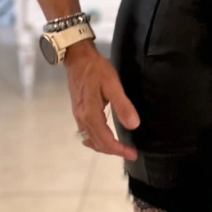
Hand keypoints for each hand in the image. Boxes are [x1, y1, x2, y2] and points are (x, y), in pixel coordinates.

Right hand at [65, 40, 139, 160]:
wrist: (77, 58)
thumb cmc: (96, 69)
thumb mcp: (112, 84)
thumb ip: (122, 105)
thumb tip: (133, 125)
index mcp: (91, 114)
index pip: (105, 140)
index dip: (120, 150)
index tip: (133, 153)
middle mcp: (82, 119)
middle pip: (98, 143)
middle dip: (114, 151)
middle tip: (131, 152)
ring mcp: (78, 116)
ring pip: (91, 140)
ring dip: (105, 147)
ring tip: (120, 148)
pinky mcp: (78, 111)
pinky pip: (87, 133)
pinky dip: (97, 140)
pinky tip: (104, 138)